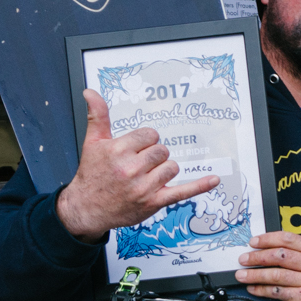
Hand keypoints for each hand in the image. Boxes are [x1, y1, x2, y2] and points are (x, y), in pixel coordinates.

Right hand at [56, 90, 219, 243]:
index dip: (146, 140)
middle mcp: (131, 168)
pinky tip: (214, 179)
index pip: (150, 135)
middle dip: (154, 155)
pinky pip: (182, 191)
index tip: (136, 149)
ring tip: (148, 175)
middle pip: (162, 150)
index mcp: (118, 150)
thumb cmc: (92, 175)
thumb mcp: (92, 143)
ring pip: (172, 167)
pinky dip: (200, 186)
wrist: (87, 208)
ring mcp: (144, 187)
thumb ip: (98, 116)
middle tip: (140, 164)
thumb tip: (91, 92)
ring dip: (164, 170)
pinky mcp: (153, 202)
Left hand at [236, 231, 300, 300]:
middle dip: (258, 257)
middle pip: (281, 256)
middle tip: (244, 259)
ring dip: (255, 275)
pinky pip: (278, 292)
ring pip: (277, 275)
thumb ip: (297, 255)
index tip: (253, 242)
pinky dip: (262, 290)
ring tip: (242, 275)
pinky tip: (253, 288)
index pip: (289, 239)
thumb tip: (266, 250)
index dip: (268, 239)